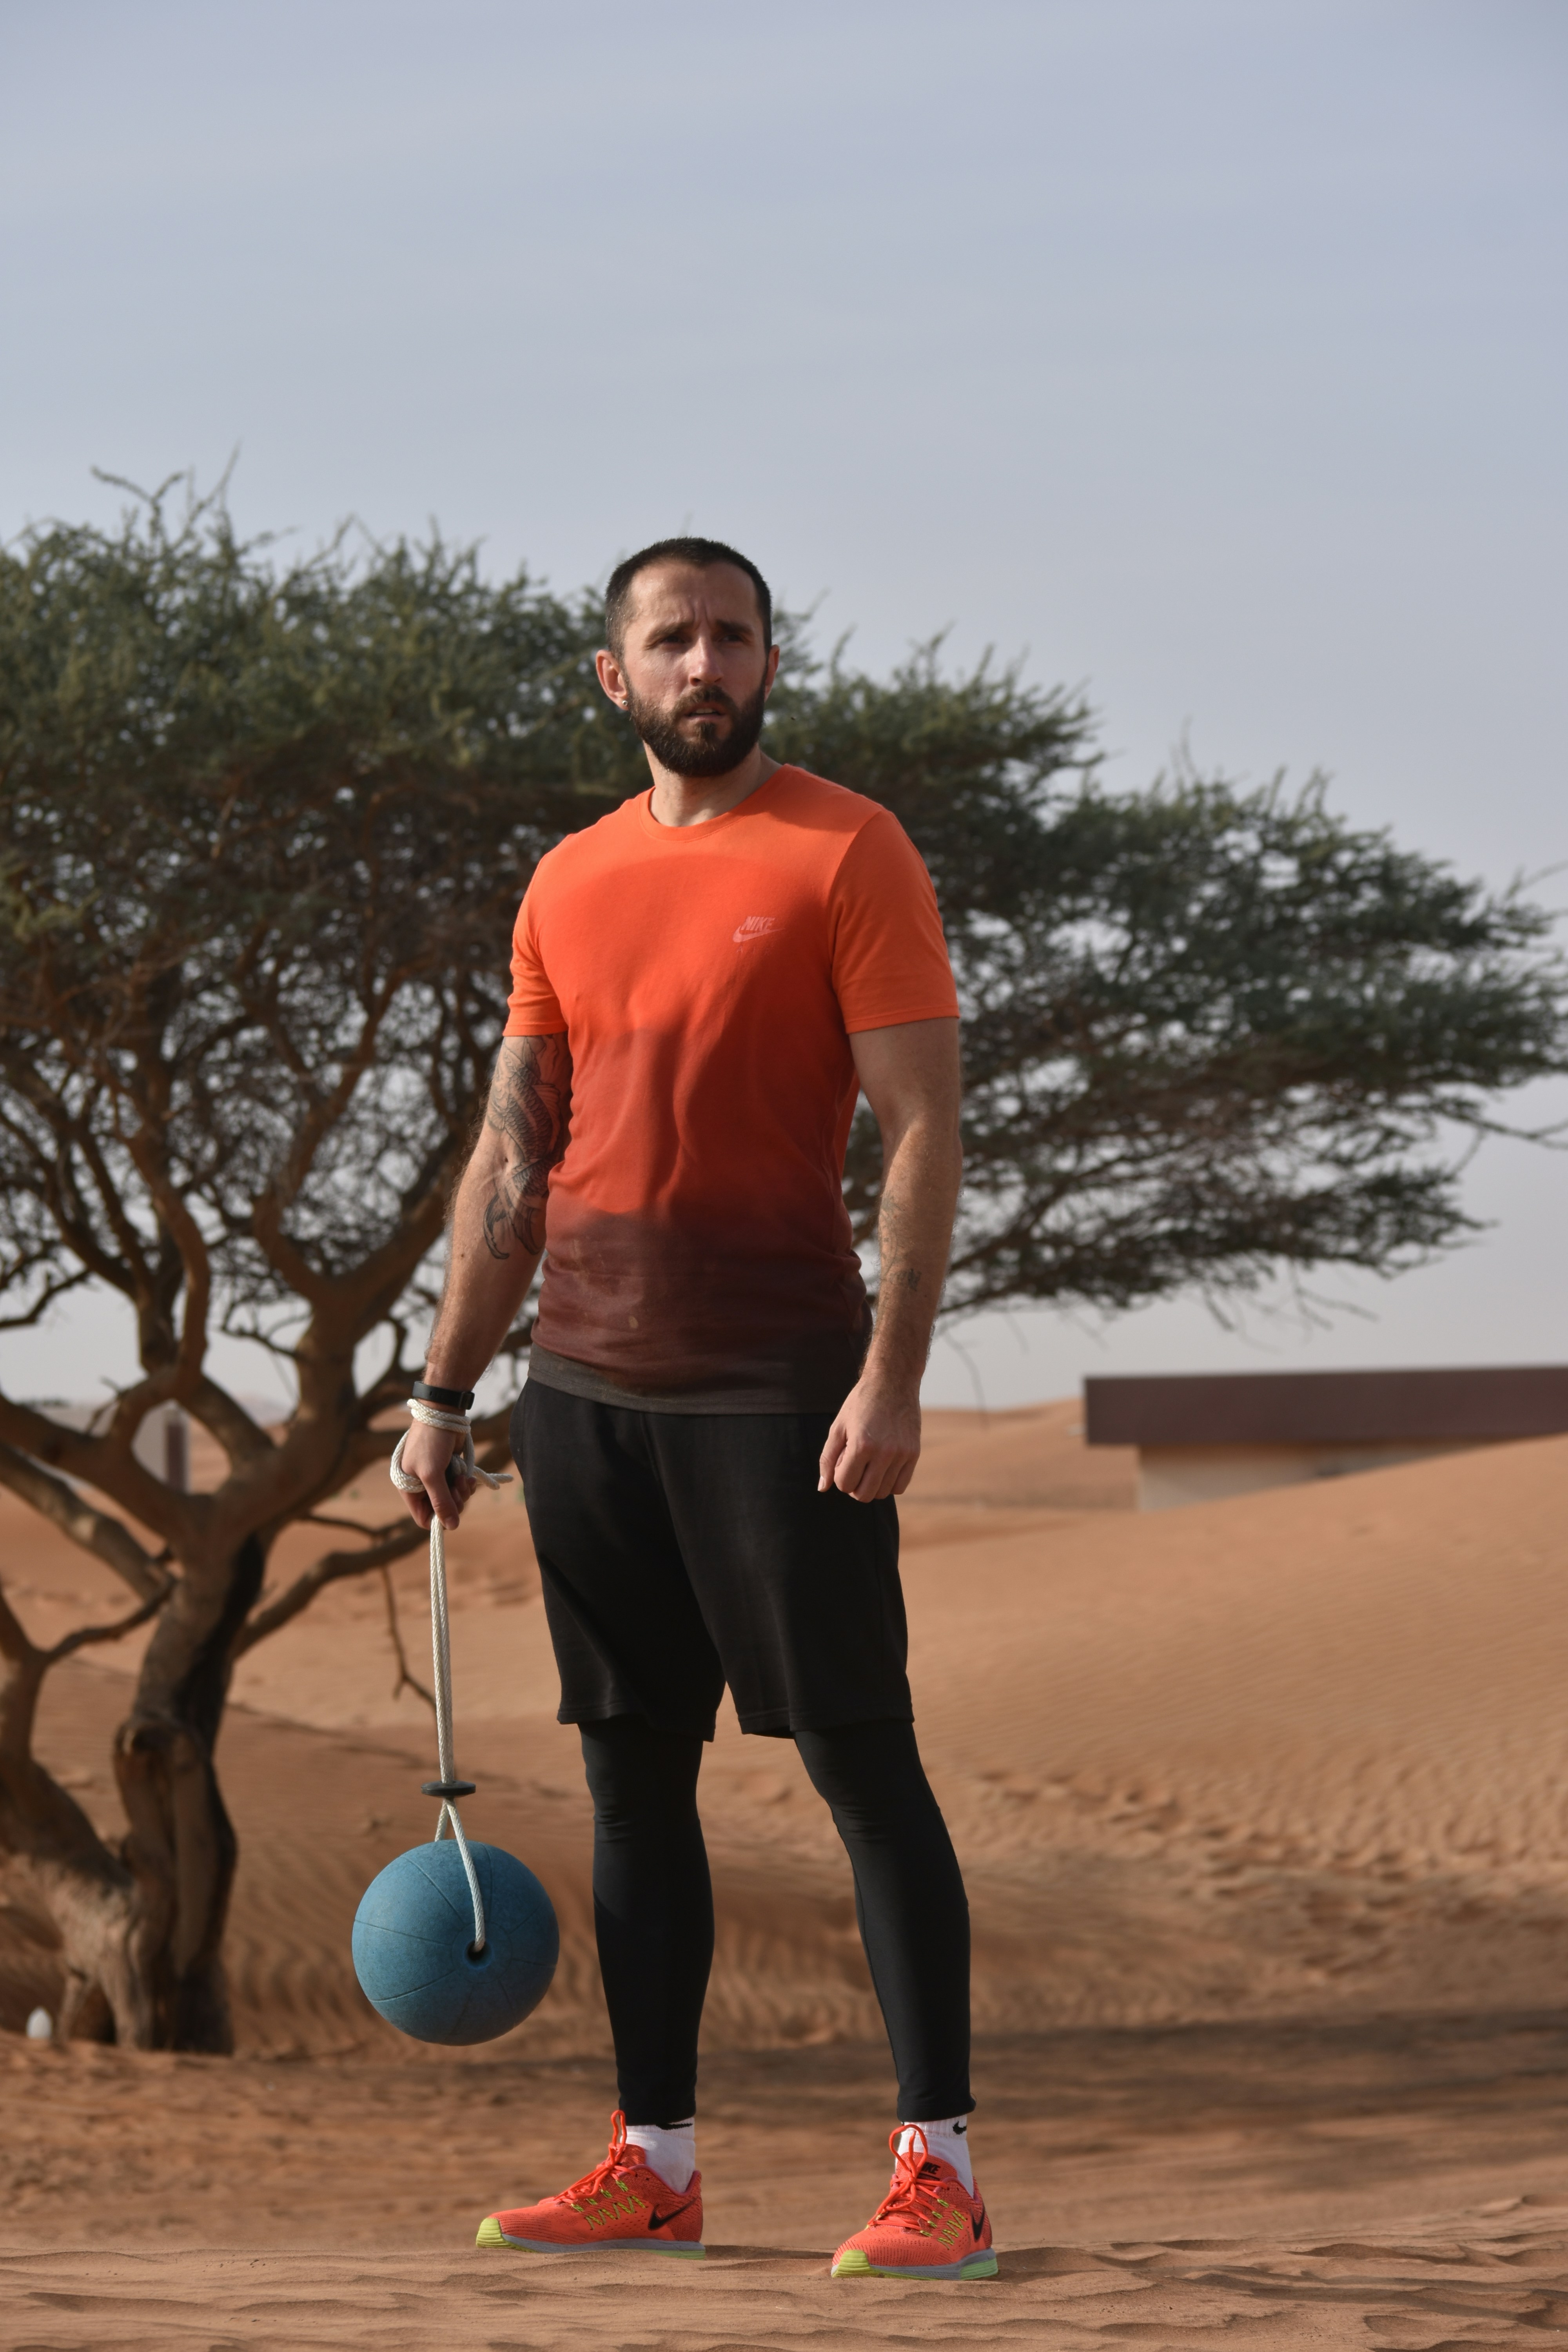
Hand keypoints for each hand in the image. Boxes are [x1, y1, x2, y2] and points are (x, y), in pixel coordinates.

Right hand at [398, 1420, 477, 1533]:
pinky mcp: (450, 1470)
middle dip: (454, 1502)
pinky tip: (468, 1477)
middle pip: (441, 1510)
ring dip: (462, 1493)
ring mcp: (437, 1478)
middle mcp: (422, 1486)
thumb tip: (451, 1526)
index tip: (452, 1512)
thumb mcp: (432, 1474)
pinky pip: (460, 1487)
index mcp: (409, 1489)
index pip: (423, 1518)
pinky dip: (466, 1485)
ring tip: (464, 1480)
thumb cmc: (431, 1442)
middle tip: (460, 1489)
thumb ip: (441, 1501)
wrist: (443, 1413)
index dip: (438, 1519)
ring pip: (453, 1499)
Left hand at [818, 1375, 921, 1502]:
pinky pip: (900, 1486)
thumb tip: (823, 1488)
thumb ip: (827, 1458)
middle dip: (854, 1487)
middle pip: (865, 1495)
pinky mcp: (914, 1453)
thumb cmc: (861, 1403)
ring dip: (871, 1485)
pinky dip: (888, 1483)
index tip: (842, 1462)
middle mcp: (884, 1452)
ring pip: (883, 1493)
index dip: (839, 1477)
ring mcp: (902, 1454)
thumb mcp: (838, 1426)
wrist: (893, 1381)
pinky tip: (882, 1468)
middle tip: (853, 1469)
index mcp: (861, 1445)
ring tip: (867, 1465)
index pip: (845, 1484)